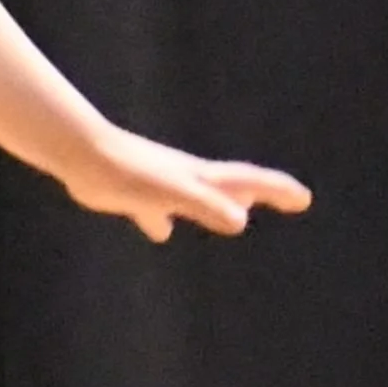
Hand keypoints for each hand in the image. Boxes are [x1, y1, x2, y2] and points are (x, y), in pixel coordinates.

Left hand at [60, 122, 312, 244]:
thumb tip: (240, 222)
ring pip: (201, 197)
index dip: (277, 190)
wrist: (82, 154)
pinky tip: (161, 232)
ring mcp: (163, 184)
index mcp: (201, 177)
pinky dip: (164, 219)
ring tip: (240, 217)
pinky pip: (158, 209)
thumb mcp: (173, 192)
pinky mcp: (136, 193)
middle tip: (291, 199)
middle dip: (264, 193)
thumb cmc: (129, 173)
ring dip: (221, 205)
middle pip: (234, 186)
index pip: (248, 182)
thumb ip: (204, 205)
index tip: (304, 198)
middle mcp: (187, 178)